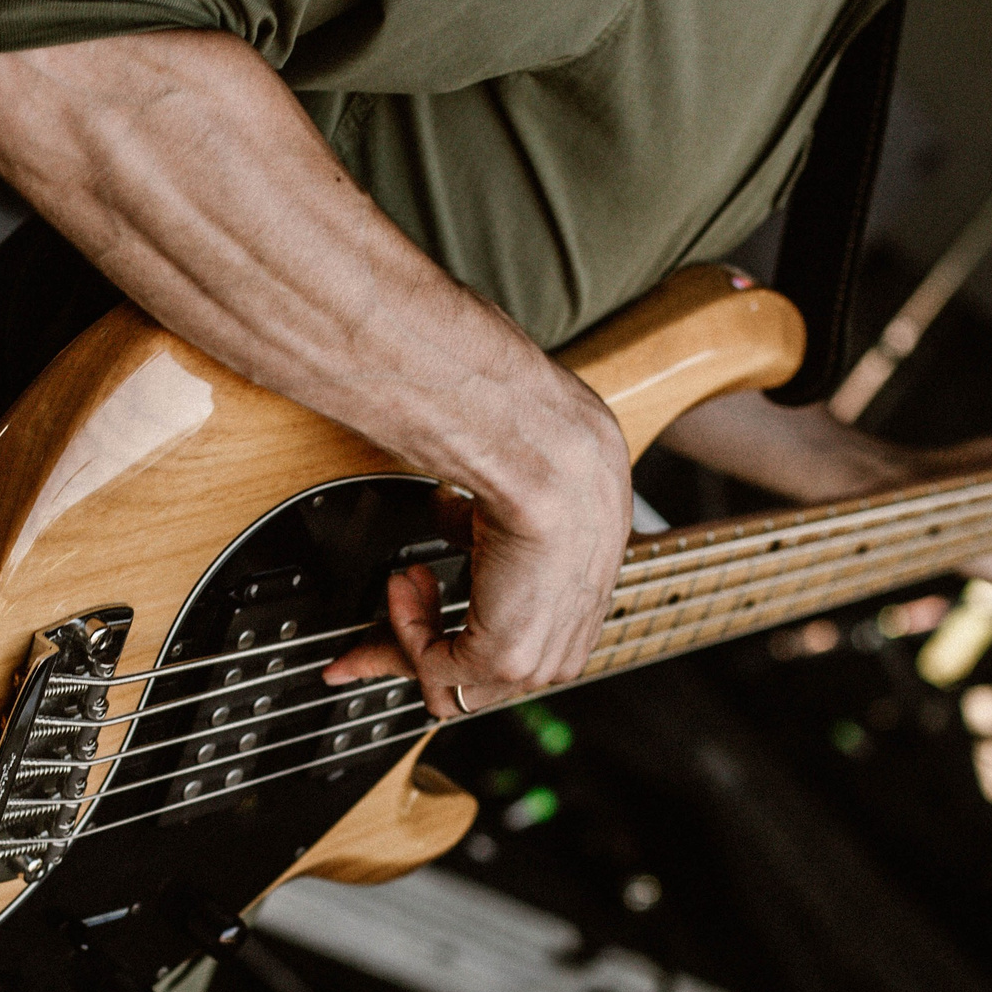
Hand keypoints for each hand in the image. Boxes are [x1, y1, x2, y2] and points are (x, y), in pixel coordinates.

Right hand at [0, 32, 635, 716]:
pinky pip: (503, 656)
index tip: (421, 635)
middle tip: (385, 637)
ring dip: (443, 653)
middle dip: (462, 659)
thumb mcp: (458, 436)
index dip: (488, 635)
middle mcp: (606, 495)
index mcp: (592, 470)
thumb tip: (454, 511)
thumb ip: (473, 492)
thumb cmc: (407, 364)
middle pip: (554, 652)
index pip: (567, 605)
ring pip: (526, 665)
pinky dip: (439, 647)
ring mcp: (589, 514)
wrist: (394, 326)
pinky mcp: (554, 525)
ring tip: (391, 593)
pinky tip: (400, 586)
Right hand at [325, 392, 631, 717]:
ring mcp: (537, 661)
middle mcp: (563, 649)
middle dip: (408, 655)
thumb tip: (445, 515)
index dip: (451, 643)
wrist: (555, 468)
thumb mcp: (509, 513)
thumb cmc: (549, 472)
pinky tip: (404, 583)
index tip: (408, 635)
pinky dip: (404, 626)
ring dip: (409, 630)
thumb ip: (475, 531)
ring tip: (402, 578)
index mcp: (577, 617)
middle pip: (473, 682)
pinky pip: (432, 663)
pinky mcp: (505, 659)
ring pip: (450, 683)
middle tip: (360, 644)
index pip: (505, 657)